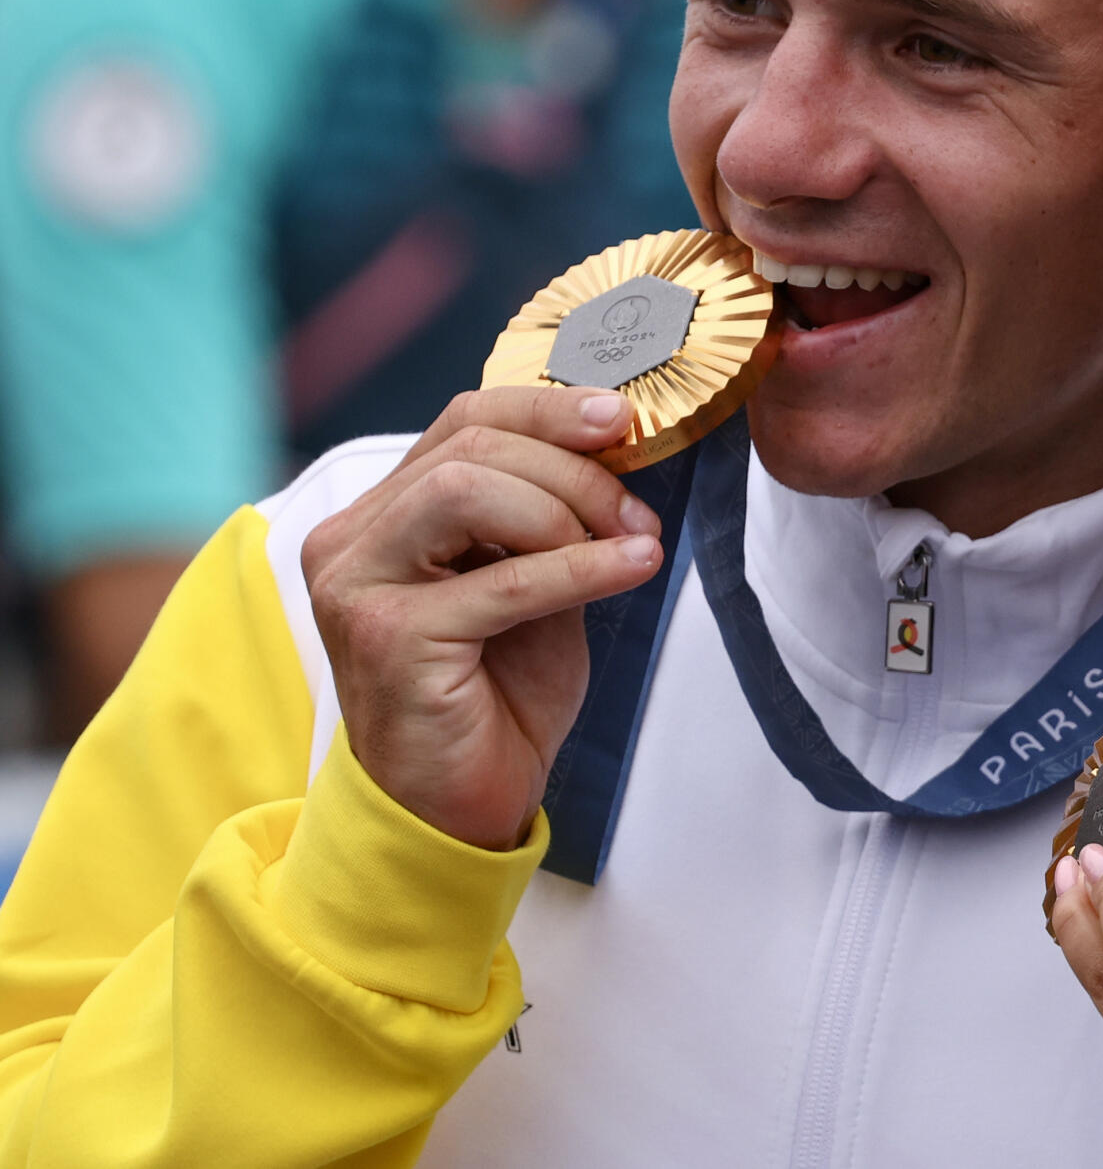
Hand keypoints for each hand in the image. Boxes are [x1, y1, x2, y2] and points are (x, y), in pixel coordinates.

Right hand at [300, 387, 664, 849]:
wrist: (462, 804)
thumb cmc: (497, 694)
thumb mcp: (534, 583)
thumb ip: (551, 519)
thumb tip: (615, 448)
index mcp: (383, 516)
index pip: (463, 422)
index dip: (546, 410)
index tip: (620, 420)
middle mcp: (352, 541)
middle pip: (470, 448)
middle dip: (573, 470)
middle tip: (637, 512)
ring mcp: (357, 587)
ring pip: (466, 492)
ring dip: (565, 512)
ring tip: (627, 544)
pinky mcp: (387, 639)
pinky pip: (500, 581)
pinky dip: (579, 567)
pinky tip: (633, 565)